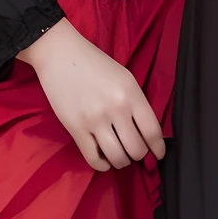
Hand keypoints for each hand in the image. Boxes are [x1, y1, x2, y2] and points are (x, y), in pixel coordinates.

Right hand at [19, 19, 165, 171]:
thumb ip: (135, 102)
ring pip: (117, 157)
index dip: (157, 149)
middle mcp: (116, 108)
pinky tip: (103, 158)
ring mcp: (95, 120)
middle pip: (136, 149)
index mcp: (131, 93)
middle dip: (137, 155)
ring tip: (118, 155)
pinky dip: (102, 164)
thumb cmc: (94, 63)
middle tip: (132, 151)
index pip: (152, 131)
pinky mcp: (76, 128)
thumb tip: (145, 132)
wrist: (60, 54)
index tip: (158, 155)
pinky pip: (94, 159)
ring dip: (121, 161)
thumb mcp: (124, 77)